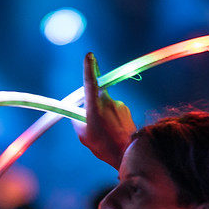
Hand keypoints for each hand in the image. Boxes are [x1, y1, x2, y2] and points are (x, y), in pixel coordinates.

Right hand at [75, 52, 134, 169]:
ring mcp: (119, 105)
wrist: (130, 153)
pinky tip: (114, 134)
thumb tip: (78, 114)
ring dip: (104, 117)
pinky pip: (115, 113)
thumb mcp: (83, 136)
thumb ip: (78, 121)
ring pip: (105, 107)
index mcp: (95, 107)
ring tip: (106, 135)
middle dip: (93, 108)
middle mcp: (108, 102)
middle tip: (95, 126)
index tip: (89, 55)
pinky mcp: (126, 110)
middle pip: (96, 97)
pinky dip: (112, 121)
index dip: (89, 68)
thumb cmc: (105, 146)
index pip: (90, 83)